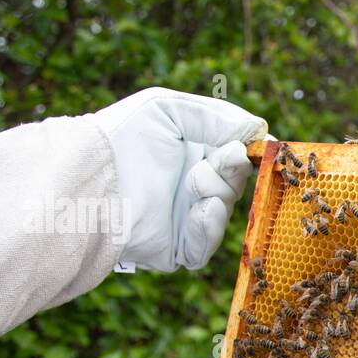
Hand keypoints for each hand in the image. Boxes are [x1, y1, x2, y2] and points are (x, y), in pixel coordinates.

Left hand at [91, 87, 267, 271]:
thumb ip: (217, 116)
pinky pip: (207, 244)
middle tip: (227, 157)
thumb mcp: (169, 109)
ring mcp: (185, 218)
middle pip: (236, 181)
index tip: (264, 146)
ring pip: (225, 210)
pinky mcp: (177, 248)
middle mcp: (191, 185)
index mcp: (191, 152)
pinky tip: (202, 208)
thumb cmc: (123, 136)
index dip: (251, 150)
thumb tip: (259, 130)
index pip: (235, 153)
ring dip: (218, 192)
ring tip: (195, 183)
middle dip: (234, 168)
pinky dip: (209, 226)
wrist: (93, 180)